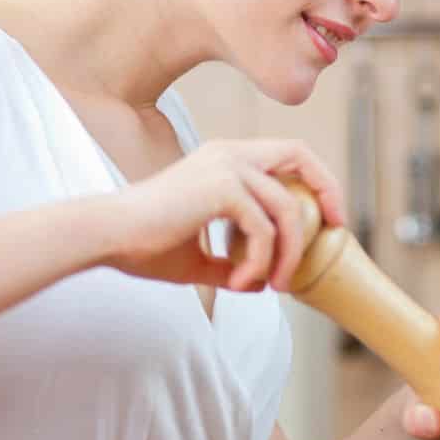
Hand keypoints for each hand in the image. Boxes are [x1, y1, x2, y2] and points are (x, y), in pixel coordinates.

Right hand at [99, 139, 343, 292]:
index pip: (287, 154)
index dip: (316, 180)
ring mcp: (227, 166)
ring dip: (287, 254)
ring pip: (286, 210)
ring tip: (269, 286)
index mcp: (224, 160)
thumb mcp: (197, 258)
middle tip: (335, 233)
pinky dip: (259, 262)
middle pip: (301, 156)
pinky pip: (264, 230)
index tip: (328, 219)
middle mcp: (229, 153)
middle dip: (327, 193)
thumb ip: (231, 264)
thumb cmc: (142, 246)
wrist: (104, 238)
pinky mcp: (223, 187)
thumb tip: (260, 284)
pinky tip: (237, 283)